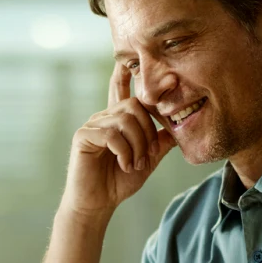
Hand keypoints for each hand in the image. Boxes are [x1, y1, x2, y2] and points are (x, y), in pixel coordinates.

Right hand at [60, 64, 177, 221]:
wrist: (98, 203)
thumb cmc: (119, 181)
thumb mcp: (147, 160)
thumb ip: (159, 142)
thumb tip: (177, 127)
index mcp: (117, 120)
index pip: (121, 90)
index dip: (124, 74)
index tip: (126, 59)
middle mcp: (104, 117)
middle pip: (134, 106)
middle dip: (147, 132)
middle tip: (147, 156)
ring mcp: (92, 125)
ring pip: (125, 120)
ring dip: (137, 145)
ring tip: (134, 164)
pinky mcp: (83, 136)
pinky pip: (112, 134)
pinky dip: (124, 152)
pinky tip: (124, 165)